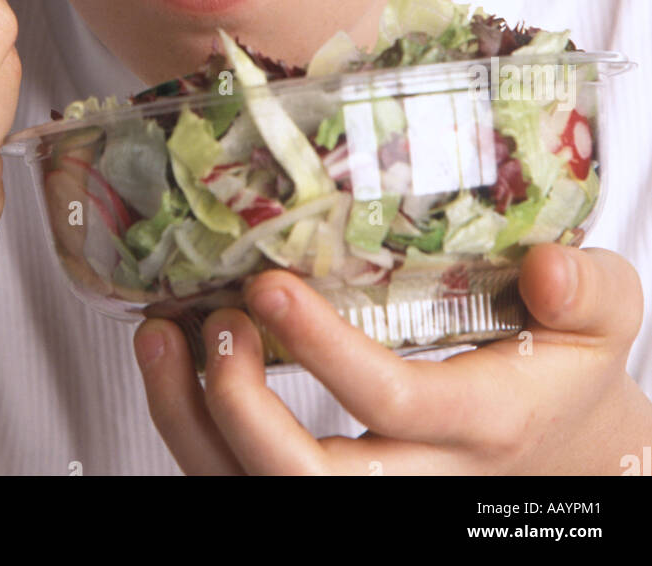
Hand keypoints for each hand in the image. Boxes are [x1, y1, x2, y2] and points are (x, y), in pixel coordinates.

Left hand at [133, 243, 651, 474]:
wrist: (564, 453)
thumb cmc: (567, 371)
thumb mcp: (604, 317)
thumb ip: (587, 288)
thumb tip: (545, 267)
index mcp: (480, 424)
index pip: (391, 403)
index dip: (323, 353)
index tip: (271, 287)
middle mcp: (416, 478)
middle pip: (307, 483)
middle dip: (240, 406)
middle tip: (217, 318)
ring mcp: (367, 494)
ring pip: (257, 496)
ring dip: (191, 421)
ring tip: (160, 335)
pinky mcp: (330, 490)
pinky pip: (242, 485)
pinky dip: (193, 432)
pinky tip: (174, 362)